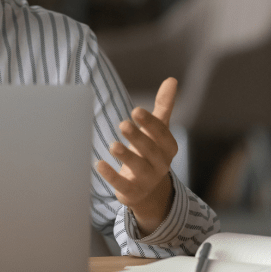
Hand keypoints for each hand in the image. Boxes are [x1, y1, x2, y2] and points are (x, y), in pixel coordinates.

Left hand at [95, 77, 178, 235]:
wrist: (146, 188)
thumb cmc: (150, 150)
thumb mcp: (158, 130)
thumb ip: (163, 106)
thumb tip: (172, 80)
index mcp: (167, 147)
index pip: (162, 134)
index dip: (150, 123)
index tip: (136, 110)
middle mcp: (160, 164)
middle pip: (151, 151)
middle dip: (138, 138)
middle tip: (123, 124)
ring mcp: (147, 180)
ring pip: (138, 168)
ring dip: (126, 157)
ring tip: (113, 145)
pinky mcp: (132, 192)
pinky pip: (122, 185)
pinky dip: (111, 176)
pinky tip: (99, 164)